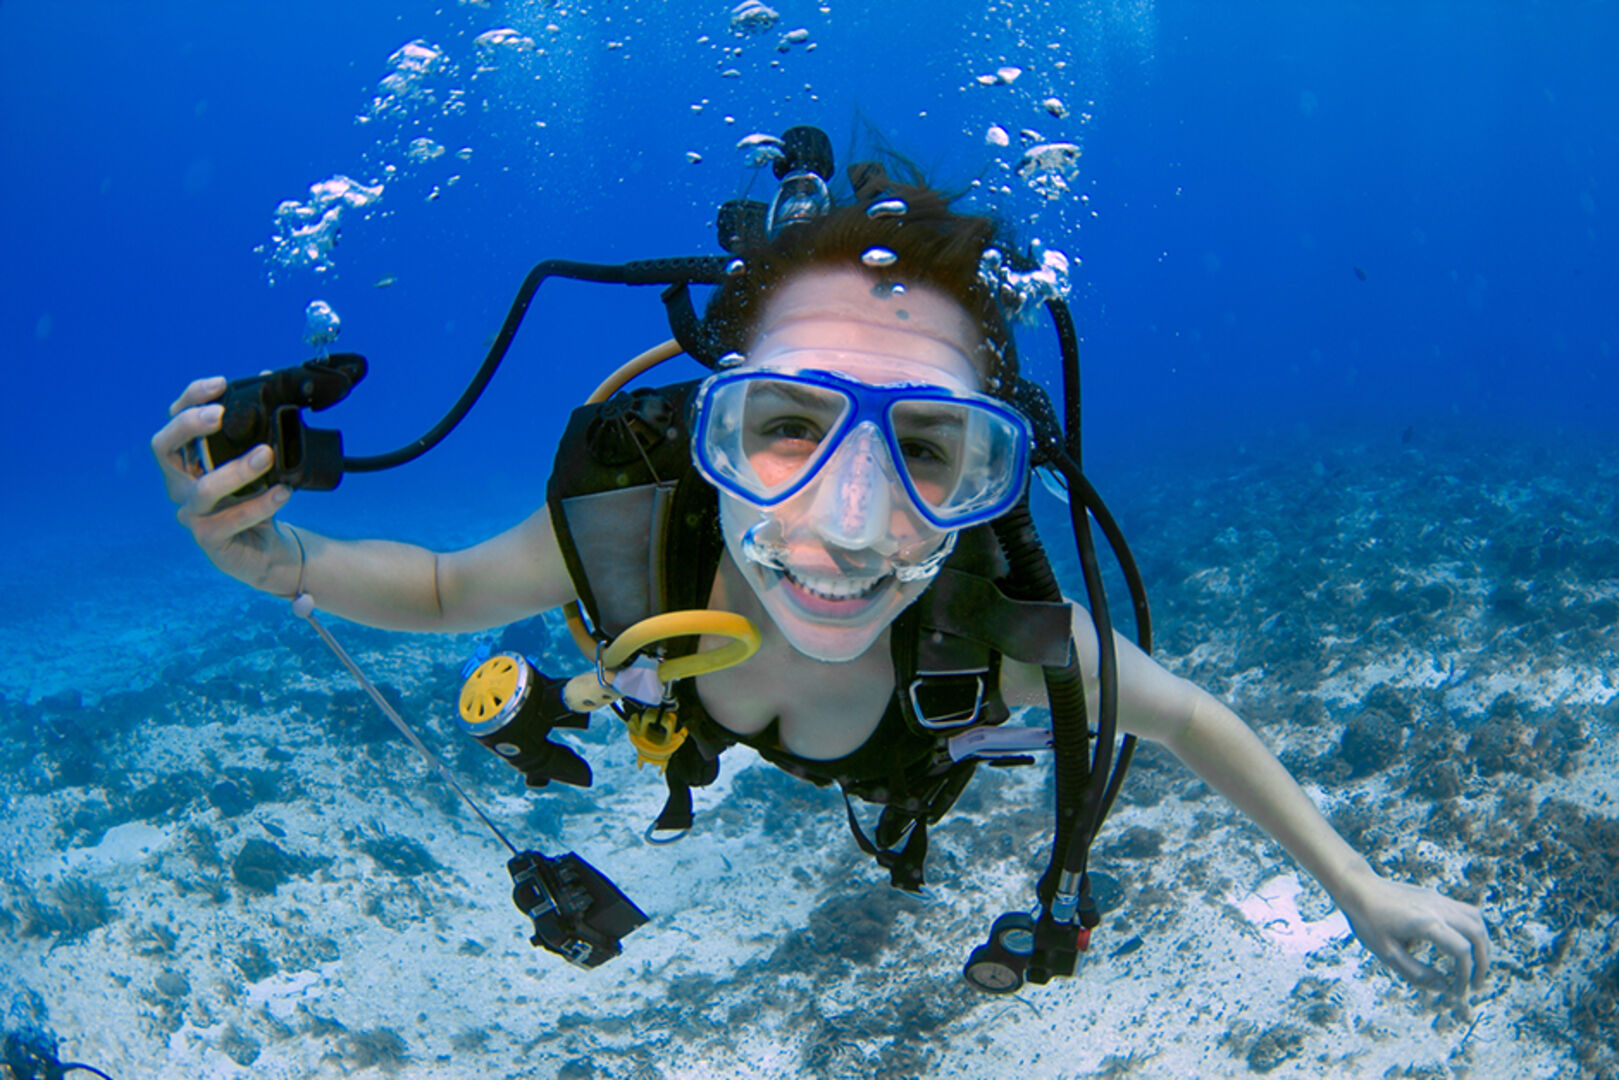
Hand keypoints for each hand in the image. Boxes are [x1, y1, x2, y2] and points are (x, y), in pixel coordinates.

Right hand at [151, 376, 297, 591]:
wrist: (267, 548)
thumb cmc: (257, 499)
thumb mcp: (261, 463)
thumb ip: (261, 428)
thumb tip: (272, 378)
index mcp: (186, 459)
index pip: (174, 421)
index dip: (190, 399)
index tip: (220, 384)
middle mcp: (179, 483)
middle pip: (163, 447)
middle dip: (188, 426)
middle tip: (221, 415)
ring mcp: (190, 513)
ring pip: (203, 488)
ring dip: (236, 469)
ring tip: (267, 454)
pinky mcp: (208, 539)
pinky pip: (229, 521)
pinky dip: (258, 506)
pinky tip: (282, 492)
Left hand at [1339, 874, 1488, 998]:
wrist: (1357, 887)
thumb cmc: (1367, 920)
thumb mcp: (1387, 953)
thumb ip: (1417, 973)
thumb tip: (1443, 988)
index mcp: (1426, 923)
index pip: (1462, 951)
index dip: (1465, 974)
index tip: (1457, 991)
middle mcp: (1438, 908)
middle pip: (1477, 935)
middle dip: (1483, 962)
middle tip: (1476, 984)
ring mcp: (1439, 899)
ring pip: (1477, 920)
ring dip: (1482, 944)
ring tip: (1476, 965)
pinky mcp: (1436, 896)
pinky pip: (1466, 911)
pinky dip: (1474, 929)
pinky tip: (1465, 944)